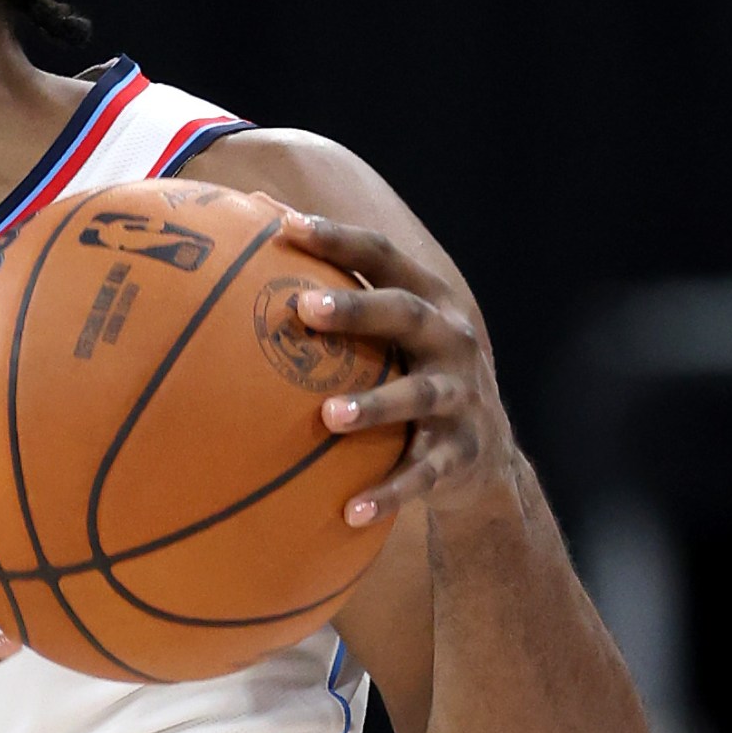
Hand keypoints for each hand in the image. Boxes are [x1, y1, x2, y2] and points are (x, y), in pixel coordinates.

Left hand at [277, 210, 504, 525]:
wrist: (483, 456)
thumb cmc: (407, 374)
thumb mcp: (388, 333)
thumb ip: (335, 289)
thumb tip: (248, 221)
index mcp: (427, 301)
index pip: (383, 257)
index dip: (339, 238)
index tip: (287, 224)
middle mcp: (451, 340)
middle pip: (404, 315)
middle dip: (356, 310)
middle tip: (302, 307)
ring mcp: (461, 398)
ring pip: (419, 397)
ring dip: (375, 405)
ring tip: (328, 417)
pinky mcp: (460, 454)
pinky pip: (424, 474)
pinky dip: (390, 493)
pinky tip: (351, 511)